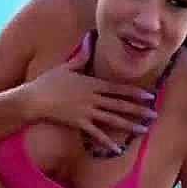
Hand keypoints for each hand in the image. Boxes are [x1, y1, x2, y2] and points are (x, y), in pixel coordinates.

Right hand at [23, 31, 158, 151]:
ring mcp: (85, 112)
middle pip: (119, 104)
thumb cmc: (47, 82)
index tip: (149, 96)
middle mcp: (92, 98)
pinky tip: (117, 148)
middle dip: (138, 110)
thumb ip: (81, 55)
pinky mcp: (77, 123)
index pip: (118, 89)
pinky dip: (107, 141)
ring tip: (143, 130)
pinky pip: (95, 134)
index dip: (135, 93)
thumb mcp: (65, 66)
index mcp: (91, 84)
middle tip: (154, 114)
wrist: (32, 99)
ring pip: (112, 119)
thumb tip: (89, 39)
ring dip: (129, 125)